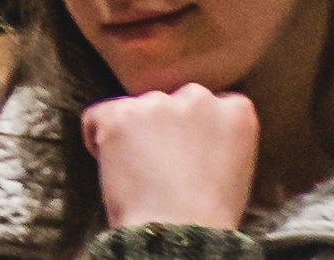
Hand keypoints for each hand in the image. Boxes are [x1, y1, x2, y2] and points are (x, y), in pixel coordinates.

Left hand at [85, 85, 260, 230]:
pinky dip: (98, 139)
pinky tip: (114, 168)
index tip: (193, 155)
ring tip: (141, 175)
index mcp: (237, 112)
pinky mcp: (118, 114)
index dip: (197, 130)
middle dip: (165, 125)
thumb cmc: (207, 217)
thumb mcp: (235, 169)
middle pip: (173, 101)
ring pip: (136, 109)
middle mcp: (198, 98)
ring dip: (133, 133)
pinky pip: (97, 117)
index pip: (215, 102)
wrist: (179, 235)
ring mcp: (156, 103)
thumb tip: (192, 129)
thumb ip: (217, 136)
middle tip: (163, 166)